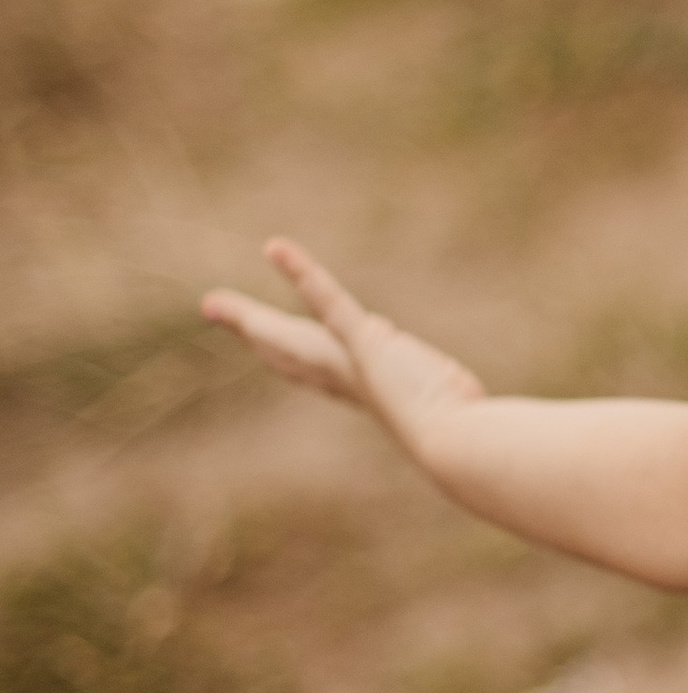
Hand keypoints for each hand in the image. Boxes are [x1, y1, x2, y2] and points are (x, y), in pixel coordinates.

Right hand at [202, 240, 486, 463]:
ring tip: (214, 302)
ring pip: (288, 334)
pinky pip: (328, 299)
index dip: (283, 353)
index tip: (260, 340)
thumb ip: (444, 388)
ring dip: (250, 316)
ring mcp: (350, 360)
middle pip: (284, 353)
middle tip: (213, 309)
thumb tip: (458, 386)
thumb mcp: (449, 399)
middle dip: (248, 330)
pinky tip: (277, 248)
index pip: (313, 369)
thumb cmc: (468, 431)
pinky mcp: (362, 340)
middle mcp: (345, 380)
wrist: (458, 444)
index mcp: (362, 389)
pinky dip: (302, 271)